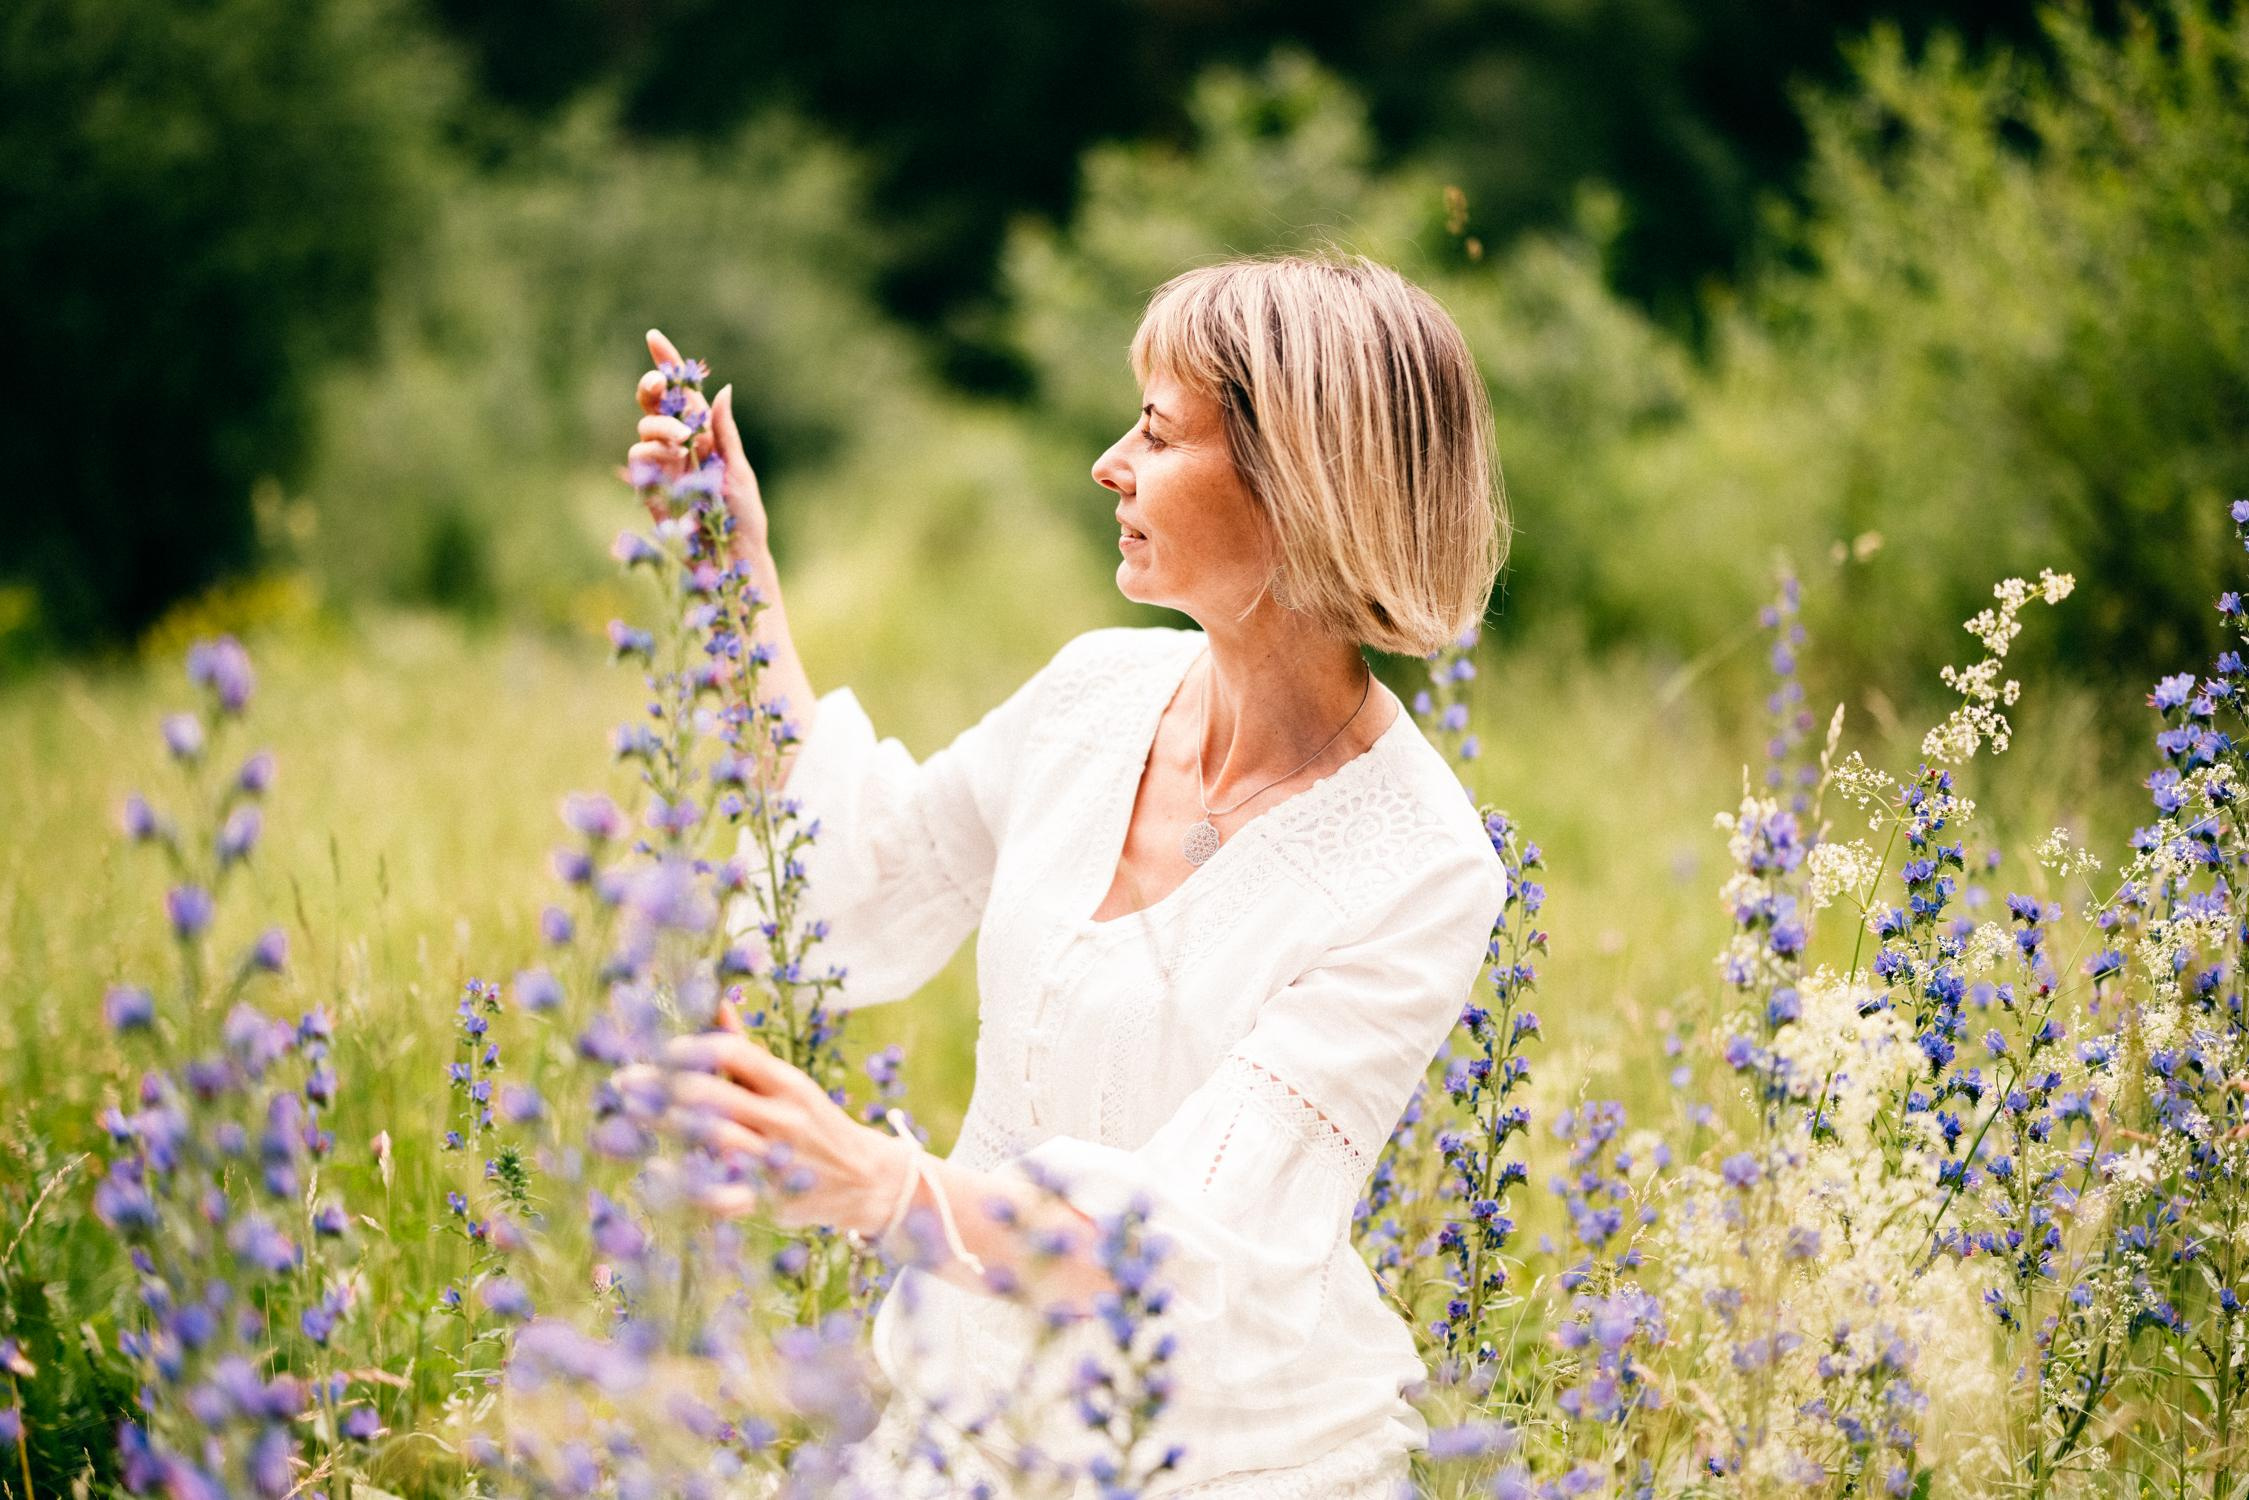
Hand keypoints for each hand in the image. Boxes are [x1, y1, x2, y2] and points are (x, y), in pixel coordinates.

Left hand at [623, 1014, 911, 1234]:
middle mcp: (784, 1119)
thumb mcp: (787, 1083)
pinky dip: (685, 1183)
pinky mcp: (767, 1199)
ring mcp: (776, 1162)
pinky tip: (654, 1169)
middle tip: (624, 1081)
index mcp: (789, 1084)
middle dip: (660, 1085)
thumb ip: (744, 1050)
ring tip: (628, 1114)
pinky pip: (720, 1195)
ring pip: (712, 1139)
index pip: (732, 1052)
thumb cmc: (812, 1122)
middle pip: (713, 1094)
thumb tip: (714, 1003)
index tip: (659, 1050)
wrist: (864, 1179)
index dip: (689, 1048)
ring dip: (663, 1124)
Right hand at [626, 328, 769, 558]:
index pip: (685, 393)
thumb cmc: (743, 520)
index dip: (668, 364)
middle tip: (660, 383)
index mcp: (706, 436)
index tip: (653, 337)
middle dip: (654, 386)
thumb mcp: (739, 471)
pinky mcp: (649, 487)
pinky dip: (651, 450)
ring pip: (645, 425)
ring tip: (680, 439)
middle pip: (655, 402)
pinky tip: (670, 459)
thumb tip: (723, 389)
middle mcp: (680, 446)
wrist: (732, 559)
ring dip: (660, 424)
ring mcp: (662, 465)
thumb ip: (725, 433)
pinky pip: (638, 455)